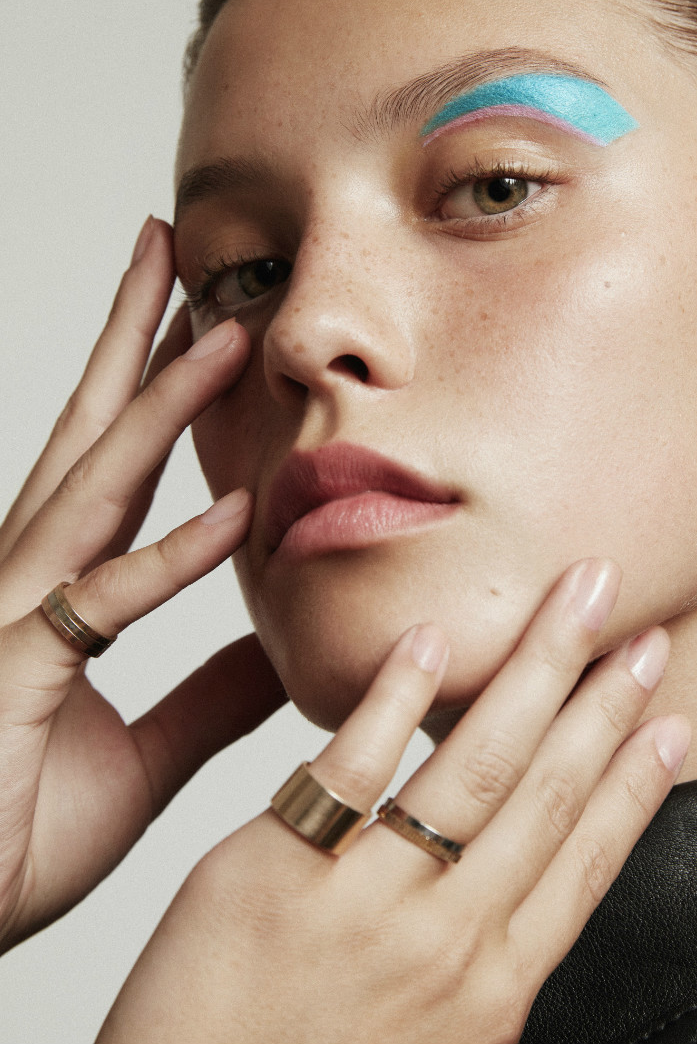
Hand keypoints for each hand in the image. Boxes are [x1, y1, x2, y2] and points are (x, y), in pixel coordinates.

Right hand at [0, 217, 286, 953]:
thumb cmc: (15, 838)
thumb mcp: (142, 754)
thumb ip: (207, 698)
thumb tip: (279, 649)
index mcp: (58, 591)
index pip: (111, 464)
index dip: (150, 387)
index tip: (198, 316)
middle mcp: (29, 584)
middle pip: (91, 438)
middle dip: (133, 339)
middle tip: (175, 249)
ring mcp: (14, 621)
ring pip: (95, 491)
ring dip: (162, 411)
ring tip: (225, 333)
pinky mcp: (13, 678)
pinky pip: (102, 605)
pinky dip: (169, 558)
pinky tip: (235, 513)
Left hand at [98, 559, 688, 1043]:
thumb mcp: (429, 1040)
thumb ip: (475, 963)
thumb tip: (515, 895)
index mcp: (490, 985)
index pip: (588, 861)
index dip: (638, 784)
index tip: (674, 720)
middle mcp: (446, 941)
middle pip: (549, 794)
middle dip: (606, 703)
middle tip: (643, 629)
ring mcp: (367, 905)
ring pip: (475, 766)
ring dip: (537, 672)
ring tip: (576, 601)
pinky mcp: (277, 876)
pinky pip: (352, 767)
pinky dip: (398, 699)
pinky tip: (434, 640)